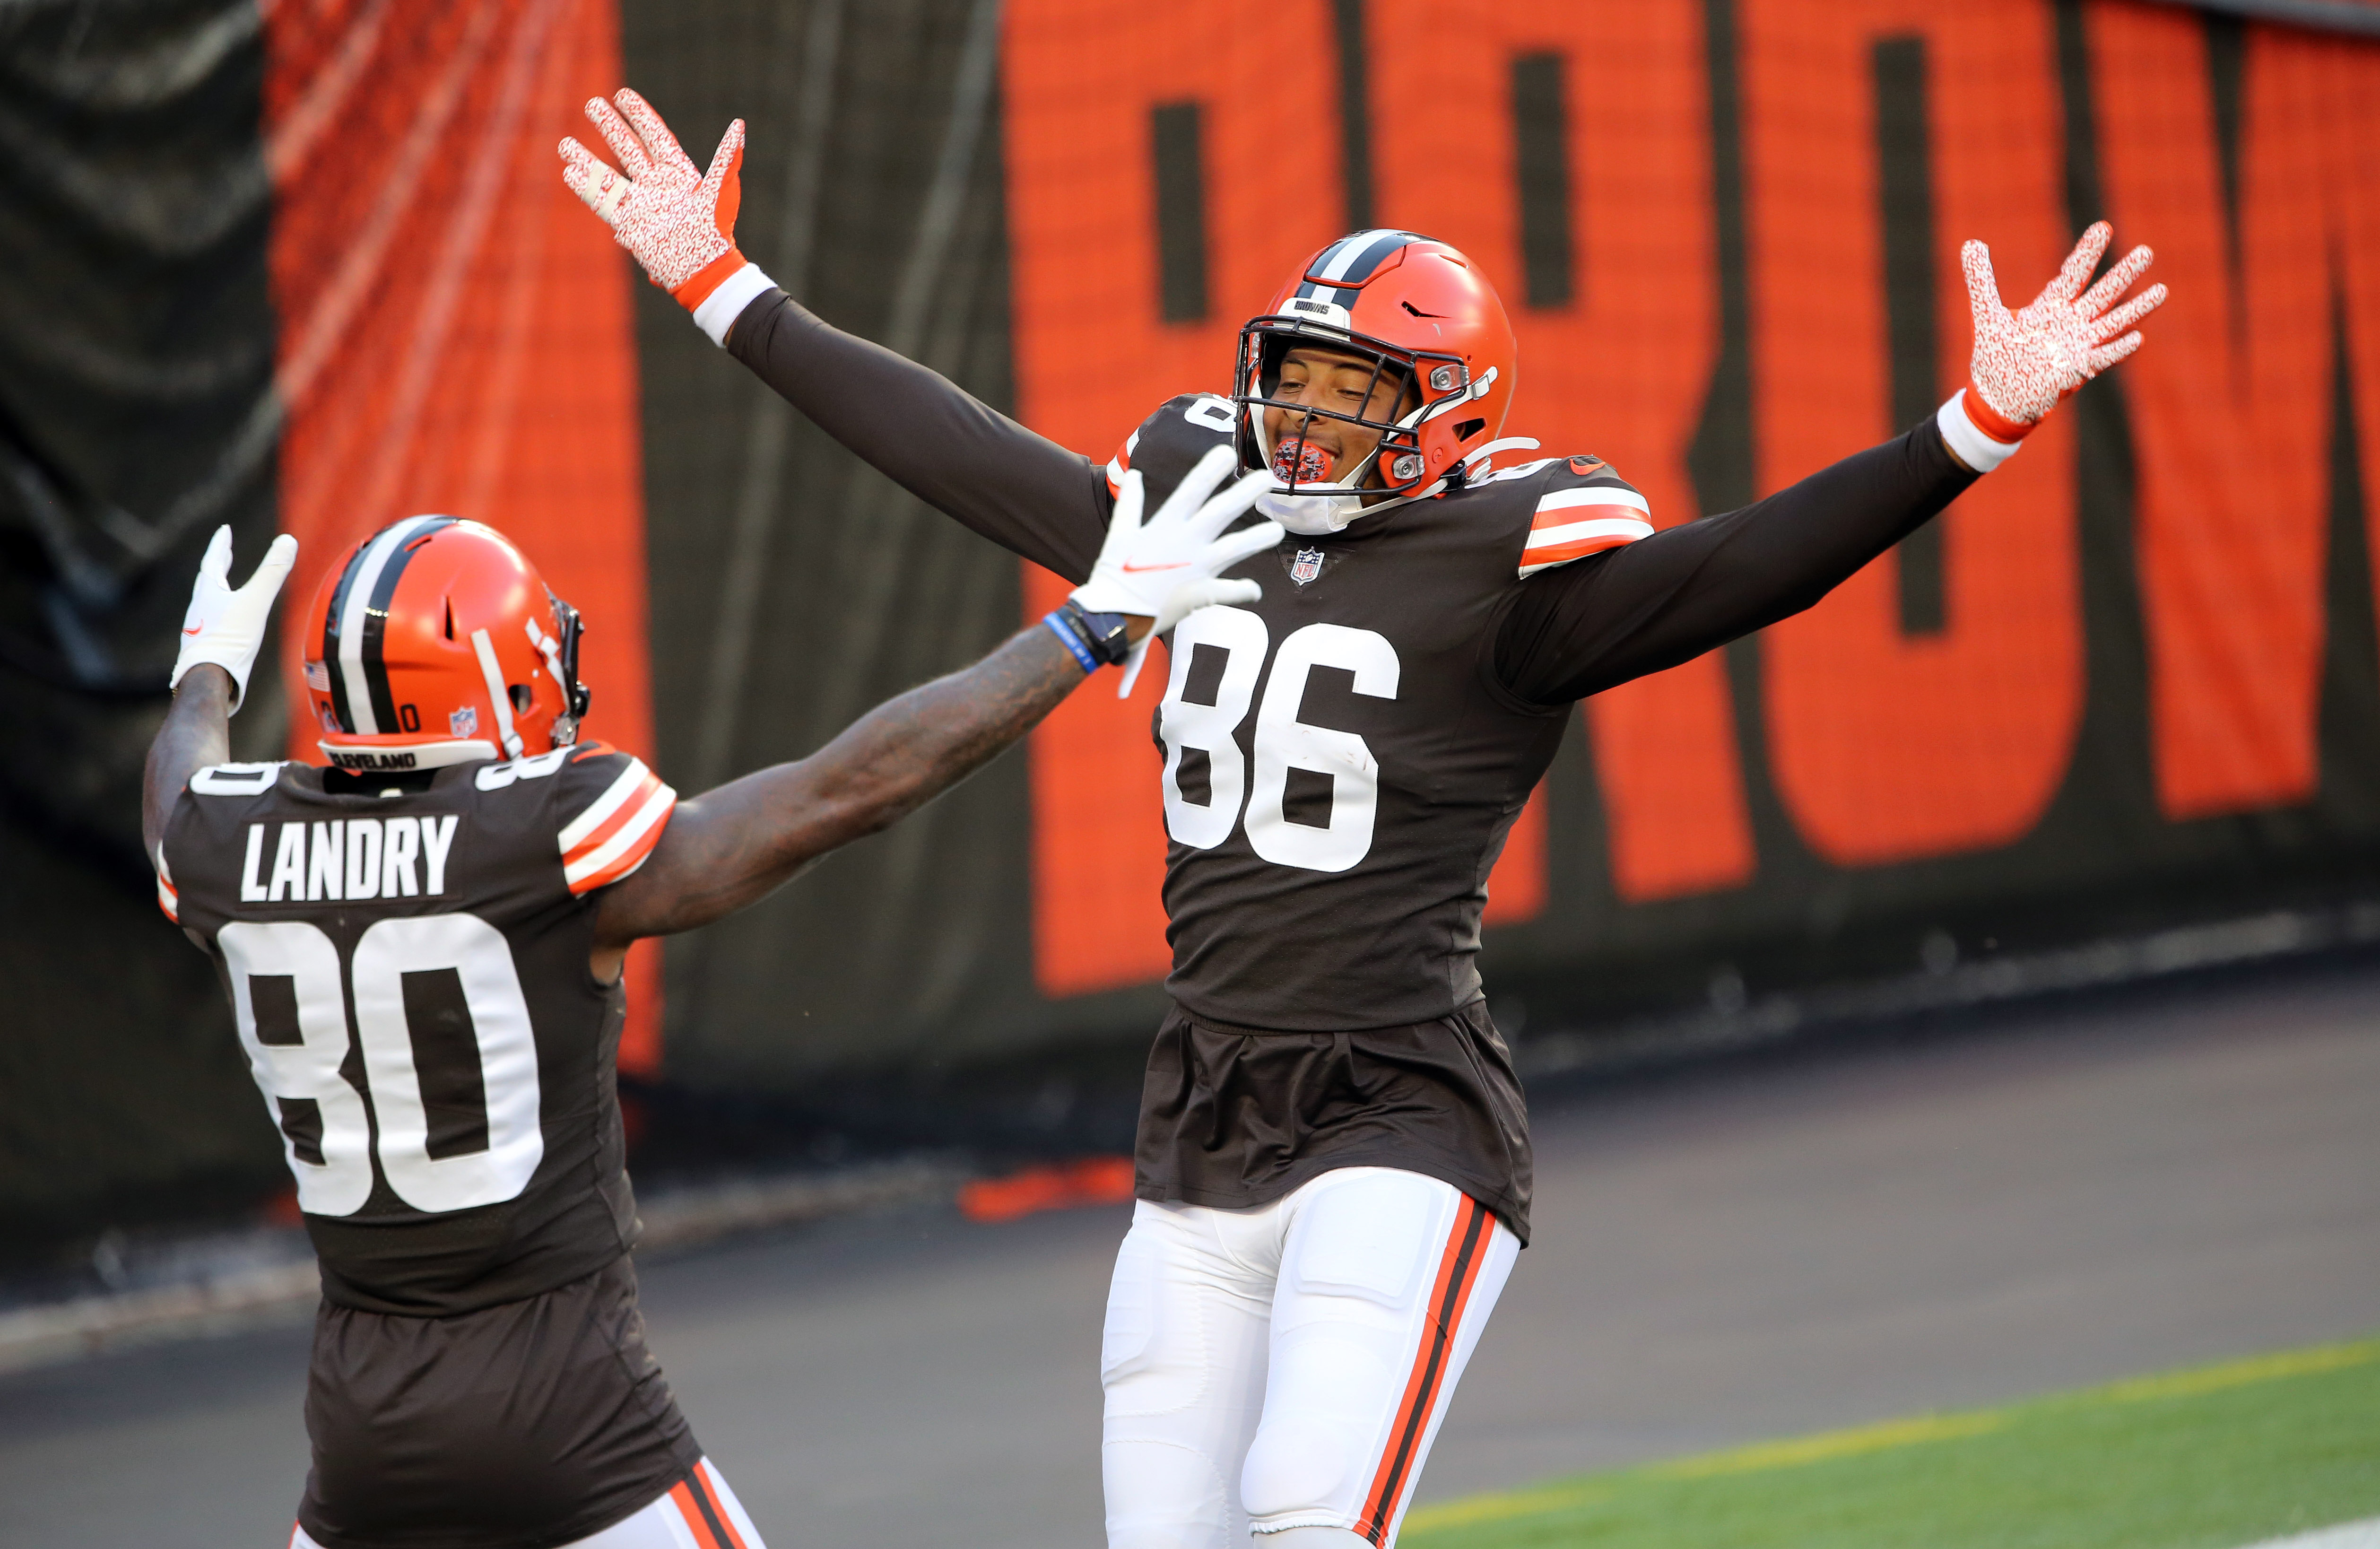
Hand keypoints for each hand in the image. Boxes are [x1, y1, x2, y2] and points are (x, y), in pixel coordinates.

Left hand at [171, 525, 296, 711]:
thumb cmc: (230, 639)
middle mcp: (200, 608)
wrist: (209, 677)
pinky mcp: (204, 645)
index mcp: (208, 593)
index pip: (213, 561)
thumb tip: (288, 540)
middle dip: (218, 563)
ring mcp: (199, 628)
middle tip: (225, 552)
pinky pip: (211, 620)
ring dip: (218, 588)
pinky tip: (227, 622)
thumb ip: (272, 573)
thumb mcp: (256, 602)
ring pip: (208, 601)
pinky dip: (220, 611)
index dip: (221, 544)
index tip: (224, 530)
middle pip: (208, 580)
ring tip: (225, 586)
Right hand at [560, 89, 748, 312]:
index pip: (655, 136)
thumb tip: (739, 126)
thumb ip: (726, 158)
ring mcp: (641, 203)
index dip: (639, 115)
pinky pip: (603, 203)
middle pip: (628, 149)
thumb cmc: (717, 231)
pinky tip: (569, 173)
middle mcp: (656, 184)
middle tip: (592, 104)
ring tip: (565, 144)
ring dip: (587, 159)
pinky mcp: (629, 224)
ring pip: (608, 175)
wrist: (704, 269)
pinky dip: (586, 188)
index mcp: (678, 173)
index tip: (622, 94)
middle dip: (610, 127)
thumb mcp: (721, 192)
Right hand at [1074, 445, 1283, 696]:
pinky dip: (1242, 591)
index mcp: (1165, 525)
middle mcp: (1185, 542)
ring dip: (1257, 539)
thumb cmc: (1114, 574)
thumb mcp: (1119, 533)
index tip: (1229, 453)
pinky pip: (1228, 592)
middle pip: (1221, 512)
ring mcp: (1195, 568)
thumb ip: (1130, 503)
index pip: (1193, 489)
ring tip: (1279, 530)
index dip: (1212, 469)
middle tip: (1269, 478)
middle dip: (1245, 493)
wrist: (1113, 613)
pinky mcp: (1200, 594)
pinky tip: (1256, 589)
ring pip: (1234, 548)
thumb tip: (1133, 474)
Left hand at [1949, 221, 2166, 464]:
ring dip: (2136, 308)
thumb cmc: (1996, 356)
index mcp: (2051, 306)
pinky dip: (2118, 349)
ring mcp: (2078, 345)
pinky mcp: (2077, 370)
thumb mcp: (1986, 315)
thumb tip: (1971, 244)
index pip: (2074, 272)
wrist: (1997, 396)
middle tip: (2147, 251)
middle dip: (2123, 274)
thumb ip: (1981, 280)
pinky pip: (2102, 357)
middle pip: (2102, 293)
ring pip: (2113, 322)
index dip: (2088, 251)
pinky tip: (2137, 338)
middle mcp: (2071, 322)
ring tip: (2161, 290)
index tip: (2103, 227)